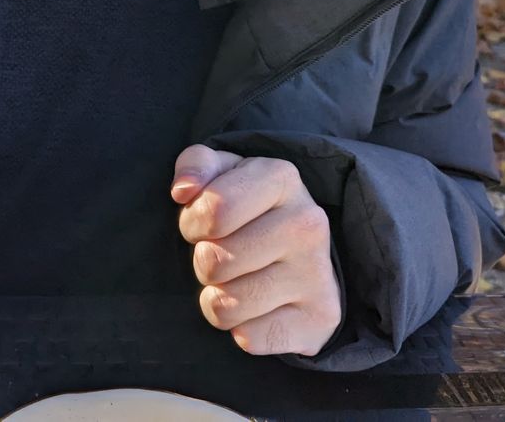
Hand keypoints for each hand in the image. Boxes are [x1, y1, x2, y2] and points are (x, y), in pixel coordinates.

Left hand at [172, 145, 341, 356]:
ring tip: (237, 281)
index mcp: (282, 178)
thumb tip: (183, 190)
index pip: (212, 210)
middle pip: (213, 261)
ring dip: (218, 298)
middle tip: (223, 255)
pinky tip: (258, 309)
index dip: (193, 222)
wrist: (303, 255)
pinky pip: (249, 339)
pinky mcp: (321, 319)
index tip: (205, 225)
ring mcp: (318, 273)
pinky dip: (242, 330)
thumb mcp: (222, 173)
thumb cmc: (248, 208)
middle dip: (204, 262)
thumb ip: (196, 164)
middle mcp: (308, 223)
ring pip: (226, 305)